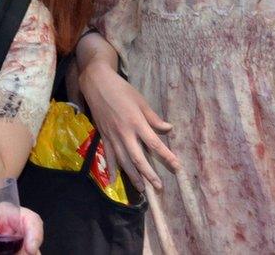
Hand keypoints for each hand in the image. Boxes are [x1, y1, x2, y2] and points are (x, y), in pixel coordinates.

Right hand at [79, 59, 179, 191]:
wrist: (97, 84)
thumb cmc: (122, 90)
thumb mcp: (141, 101)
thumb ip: (153, 118)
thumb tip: (168, 129)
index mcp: (136, 122)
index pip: (154, 143)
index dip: (166, 156)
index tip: (176, 166)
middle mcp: (124, 133)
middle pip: (138, 158)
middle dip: (149, 174)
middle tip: (158, 187)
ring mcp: (112, 136)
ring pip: (123, 161)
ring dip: (133, 176)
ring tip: (142, 189)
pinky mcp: (103, 137)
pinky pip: (108, 156)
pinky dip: (111, 169)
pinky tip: (114, 181)